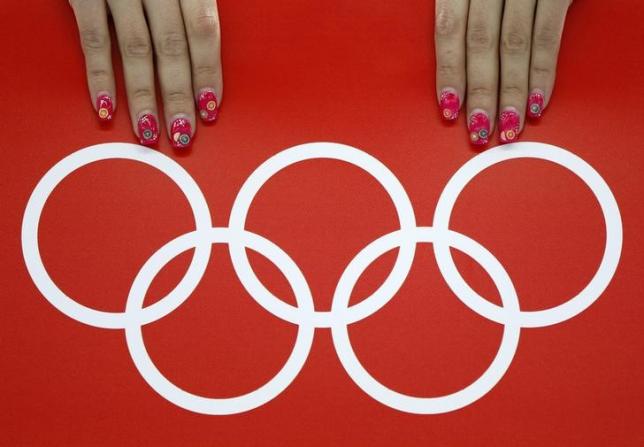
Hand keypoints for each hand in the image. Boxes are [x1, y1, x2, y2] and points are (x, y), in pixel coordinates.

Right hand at [70, 0, 222, 148]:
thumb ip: (194, 3)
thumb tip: (208, 48)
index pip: (204, 31)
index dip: (209, 73)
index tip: (211, 108)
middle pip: (173, 47)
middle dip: (179, 95)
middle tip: (182, 133)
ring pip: (137, 48)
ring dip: (143, 96)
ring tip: (149, 132)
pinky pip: (93, 37)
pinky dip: (99, 75)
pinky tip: (105, 106)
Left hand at [434, 0, 571, 145]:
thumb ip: (459, 12)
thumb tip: (448, 61)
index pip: (448, 31)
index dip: (449, 73)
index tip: (449, 109)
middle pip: (480, 44)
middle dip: (480, 93)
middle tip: (478, 131)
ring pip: (513, 44)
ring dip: (510, 92)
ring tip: (507, 127)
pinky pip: (549, 34)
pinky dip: (542, 72)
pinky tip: (536, 102)